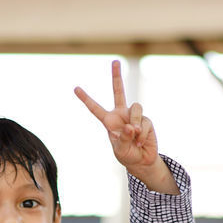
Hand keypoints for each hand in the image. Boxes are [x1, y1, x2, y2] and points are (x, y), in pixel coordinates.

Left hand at [74, 61, 171, 190]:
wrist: (142, 160)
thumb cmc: (126, 154)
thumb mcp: (120, 149)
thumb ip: (123, 138)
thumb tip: (132, 127)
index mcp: (109, 121)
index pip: (95, 108)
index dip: (86, 99)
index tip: (75, 88)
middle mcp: (121, 114)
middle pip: (119, 91)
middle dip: (117, 76)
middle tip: (115, 61)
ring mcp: (134, 116)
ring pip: (136, 108)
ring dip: (135, 122)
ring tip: (134, 136)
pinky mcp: (146, 120)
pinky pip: (144, 122)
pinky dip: (142, 134)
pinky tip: (140, 141)